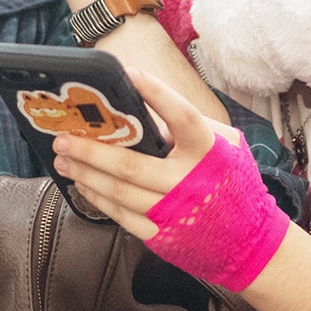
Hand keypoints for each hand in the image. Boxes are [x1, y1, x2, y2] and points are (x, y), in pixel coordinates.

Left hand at [52, 65, 241, 239]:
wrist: (247, 237)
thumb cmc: (230, 183)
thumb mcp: (225, 147)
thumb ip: (192, 127)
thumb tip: (146, 111)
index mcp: (209, 152)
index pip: (181, 116)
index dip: (156, 94)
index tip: (129, 74)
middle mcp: (190, 181)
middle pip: (131, 164)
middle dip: (90, 150)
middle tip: (63, 137)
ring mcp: (174, 211)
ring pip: (119, 191)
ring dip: (86, 174)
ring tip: (64, 159)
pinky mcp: (162, 234)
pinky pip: (121, 215)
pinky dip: (98, 198)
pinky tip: (83, 184)